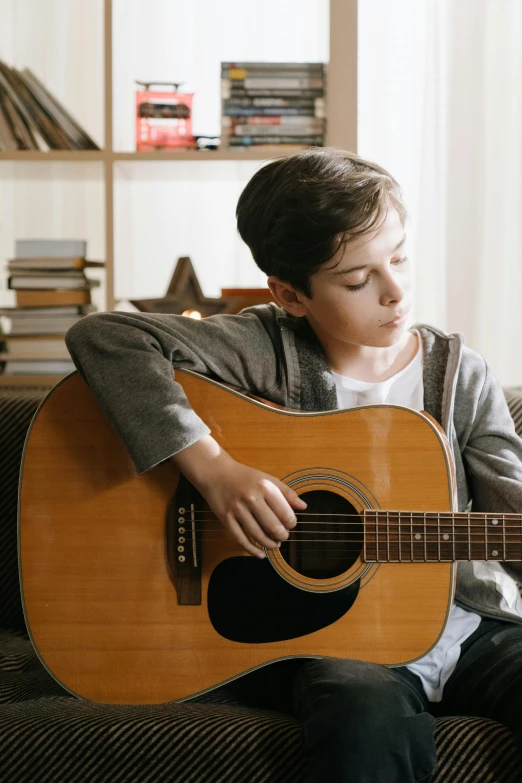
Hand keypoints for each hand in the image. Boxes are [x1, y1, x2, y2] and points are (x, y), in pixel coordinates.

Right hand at [171, 436, 306, 557]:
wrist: (216, 473)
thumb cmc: (244, 477)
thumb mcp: (267, 479)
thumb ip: (286, 492)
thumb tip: (303, 506)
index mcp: (264, 487)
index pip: (285, 513)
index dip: (291, 523)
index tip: (291, 524)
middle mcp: (251, 498)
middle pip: (273, 526)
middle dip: (282, 536)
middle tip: (284, 536)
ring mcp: (237, 509)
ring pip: (258, 535)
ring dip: (270, 544)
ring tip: (275, 545)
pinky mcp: (225, 518)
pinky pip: (241, 539)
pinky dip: (252, 550)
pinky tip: (260, 554)